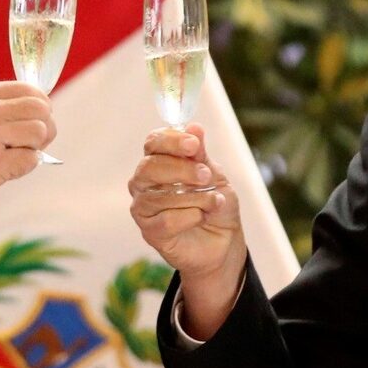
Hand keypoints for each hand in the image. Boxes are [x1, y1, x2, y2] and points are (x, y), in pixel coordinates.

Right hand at [0, 82, 53, 236]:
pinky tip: (2, 173)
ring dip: (34, 149)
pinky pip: (29, 161)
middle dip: (45, 128)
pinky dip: (23, 169)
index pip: (28, 89)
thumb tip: (36, 112)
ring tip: (12, 159)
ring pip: (39, 132)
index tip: (33, 124)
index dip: (40, 108)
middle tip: (31, 145)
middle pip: (40, 108)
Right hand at [128, 124, 246, 337]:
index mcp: (159, 160)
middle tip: (206, 175)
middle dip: (181, 169)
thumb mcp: (214, 175)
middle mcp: (144, 182)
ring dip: (193, 197)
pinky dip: (190, 217)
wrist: (224, 240)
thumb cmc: (215, 203)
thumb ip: (201, 155)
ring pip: (159, 196)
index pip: (154, 142)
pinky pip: (166, 221)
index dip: (172, 141)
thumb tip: (194, 126)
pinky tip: (201, 217)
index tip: (194, 144)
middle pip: (149, 167)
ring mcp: (143, 207)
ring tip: (214, 201)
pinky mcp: (150, 232)